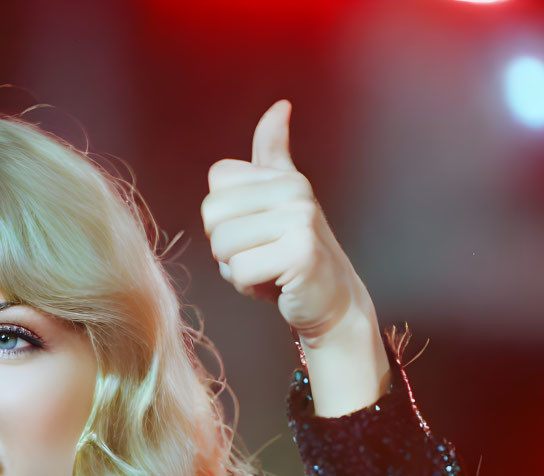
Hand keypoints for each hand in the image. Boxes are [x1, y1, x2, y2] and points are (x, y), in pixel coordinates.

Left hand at [201, 99, 375, 344]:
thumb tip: (280, 107)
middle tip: (259, 254)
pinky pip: (240, 271)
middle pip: (212, 215)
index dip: (223, 217)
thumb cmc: (293, 253)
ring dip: (236, 268)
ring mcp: (300, 221)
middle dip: (225, 246)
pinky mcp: (300, 254)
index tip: (254, 230)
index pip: (215, 185)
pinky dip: (249, 286)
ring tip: (268, 268)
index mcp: (283, 176)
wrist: (331, 300)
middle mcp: (294, 191)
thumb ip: (272, 153)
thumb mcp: (279, 200)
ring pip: (223, 246)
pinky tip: (275, 283)